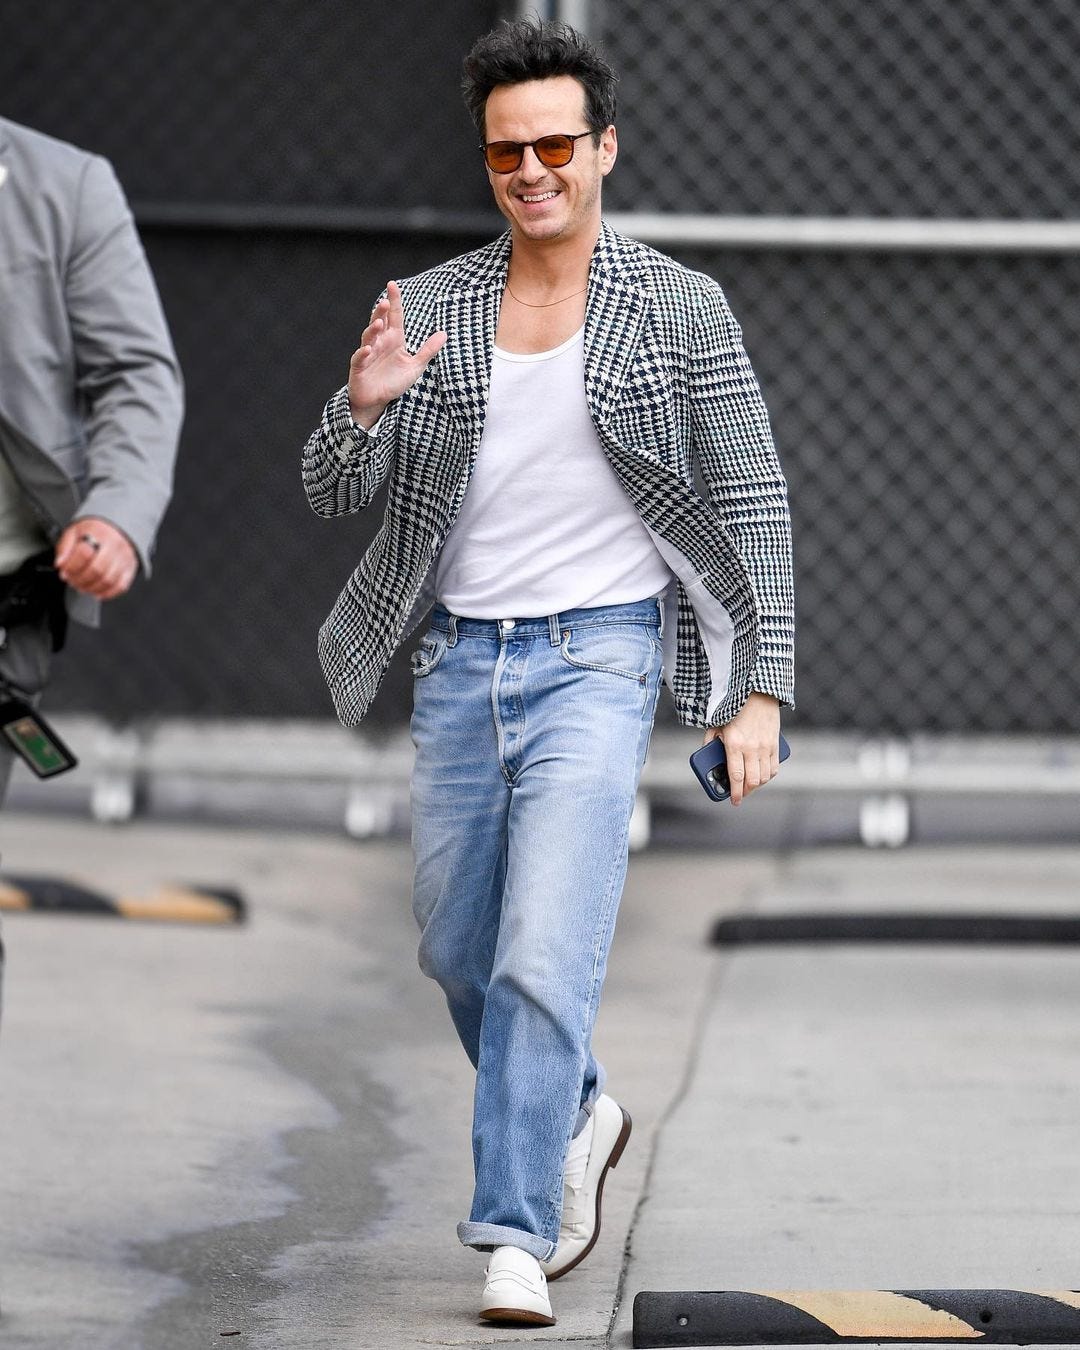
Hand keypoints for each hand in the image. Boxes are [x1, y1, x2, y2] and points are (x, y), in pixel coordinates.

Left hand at [55, 517, 138, 599]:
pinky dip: (107, 593)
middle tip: (72, 580)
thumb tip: (60, 564)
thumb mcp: (74, 532)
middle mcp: (115, 546)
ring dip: (91, 588)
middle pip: (97, 569)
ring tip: (82, 586)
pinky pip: (121, 586)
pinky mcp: (130, 569)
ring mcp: (124, 559)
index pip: (84, 553)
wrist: (116, 530)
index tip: (65, 570)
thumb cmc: (94, 532)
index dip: (71, 565)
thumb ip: (64, 547)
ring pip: (108, 581)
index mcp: (99, 533)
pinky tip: (97, 591)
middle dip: (80, 579)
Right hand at [348, 280, 446, 427]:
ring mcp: (368, 353)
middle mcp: (380, 342)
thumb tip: (444, 333)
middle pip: (380, 321)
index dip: (394, 300)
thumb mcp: (415, 366)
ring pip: (368, 336)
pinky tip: (368, 348)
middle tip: (386, 302)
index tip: (393, 284)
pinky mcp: (359, 367)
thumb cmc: (394, 381)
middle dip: (382, 311)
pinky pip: (359, 358)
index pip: (394, 316)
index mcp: (394, 339)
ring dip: (373, 329)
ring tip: (379, 322)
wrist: (377, 400)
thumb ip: (428, 350)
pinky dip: (363, 352)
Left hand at [705, 691, 780, 805]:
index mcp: (734, 744)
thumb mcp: (716, 723)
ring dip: (757, 785)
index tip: (734, 801)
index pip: (736, 776)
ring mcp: (765, 746)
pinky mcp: (775, 743)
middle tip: (740, 794)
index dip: (735, 792)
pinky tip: (762, 775)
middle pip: (752, 780)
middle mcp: (752, 748)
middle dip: (746, 791)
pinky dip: (768, 776)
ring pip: (765, 777)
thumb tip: (707, 756)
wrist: (757, 692)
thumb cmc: (734, 708)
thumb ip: (710, 741)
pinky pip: (774, 767)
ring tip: (750, 785)